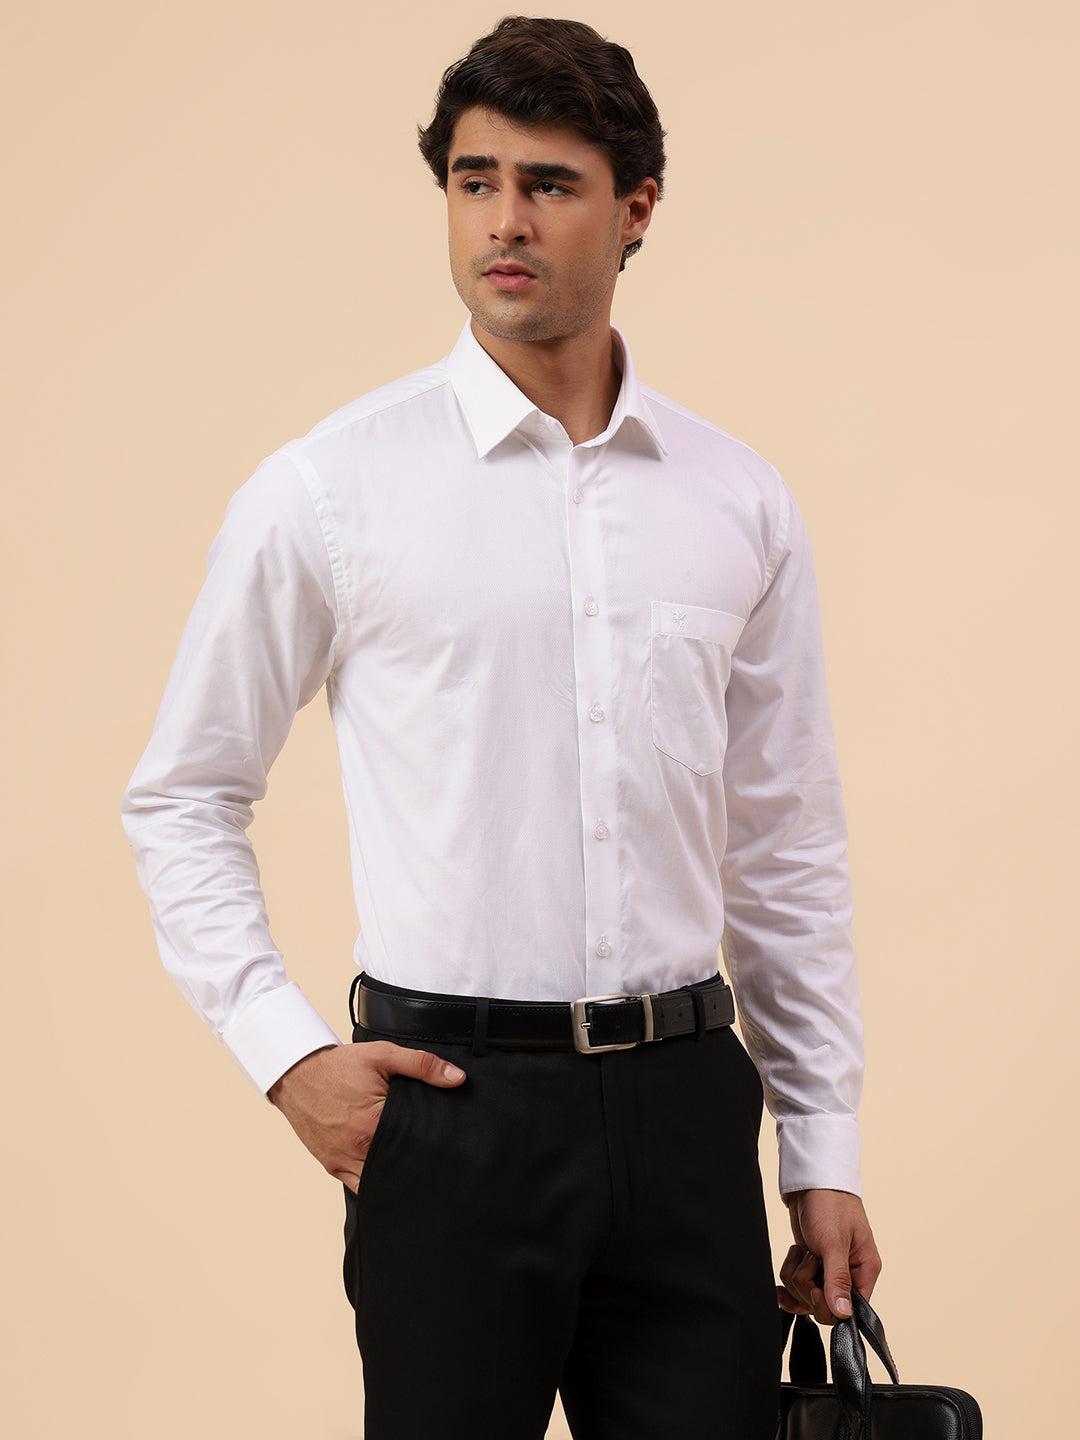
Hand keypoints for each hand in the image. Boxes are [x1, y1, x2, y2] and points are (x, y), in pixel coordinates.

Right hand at [268, 1042, 465, 1192]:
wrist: (297, 1075)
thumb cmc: (339, 1066)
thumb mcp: (382, 1055)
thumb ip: (422, 1064)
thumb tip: (457, 1078)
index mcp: (374, 1120)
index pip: (417, 1141)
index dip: (434, 1142)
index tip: (449, 1145)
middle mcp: (359, 1146)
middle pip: (401, 1162)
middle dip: (420, 1162)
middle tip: (440, 1161)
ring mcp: (345, 1160)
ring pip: (382, 1181)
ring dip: (400, 1177)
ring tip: (420, 1173)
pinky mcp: (334, 1167)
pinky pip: (361, 1188)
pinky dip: (378, 1187)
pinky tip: (394, 1182)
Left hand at [778, 1188, 880, 1324]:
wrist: (809, 1182)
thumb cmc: (830, 1204)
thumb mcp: (833, 1243)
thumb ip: (838, 1280)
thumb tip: (843, 1314)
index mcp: (864, 1271)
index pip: (850, 1311)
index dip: (828, 1306)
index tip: (816, 1289)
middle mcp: (848, 1274)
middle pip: (824, 1307)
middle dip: (807, 1287)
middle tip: (808, 1260)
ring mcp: (827, 1270)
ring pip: (806, 1296)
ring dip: (796, 1276)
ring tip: (801, 1251)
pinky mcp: (811, 1264)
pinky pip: (797, 1286)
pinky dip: (788, 1278)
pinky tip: (787, 1267)